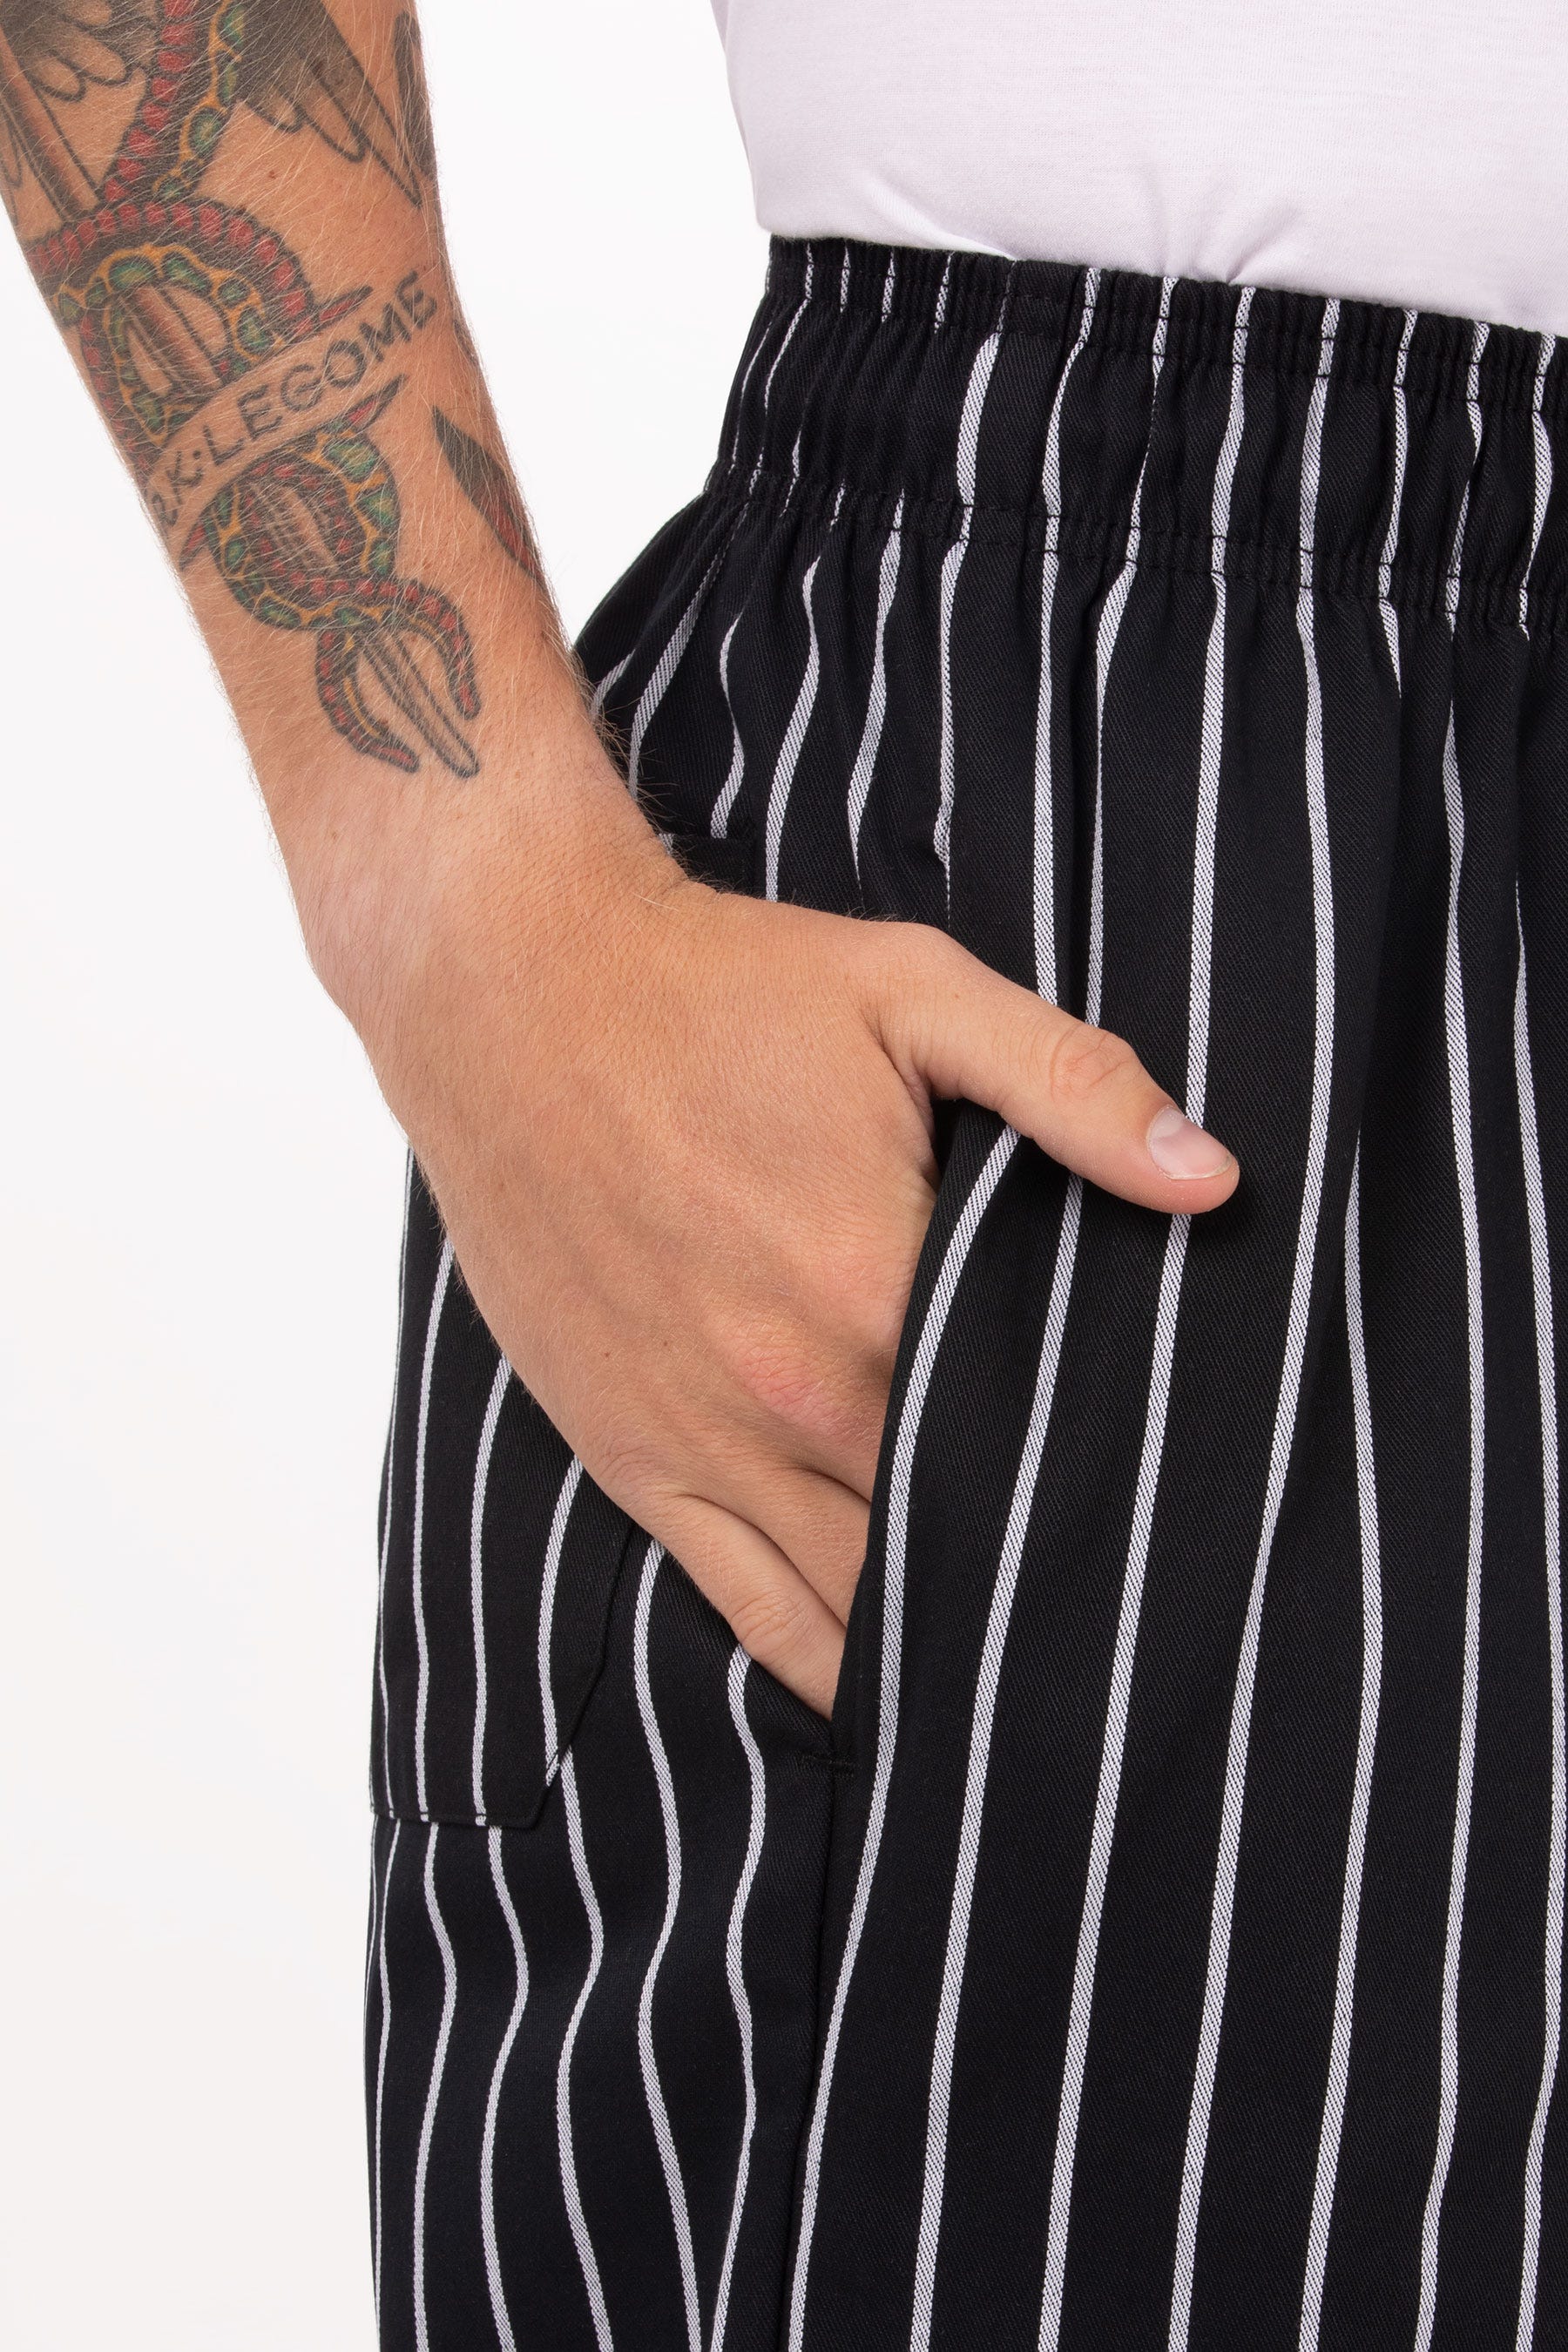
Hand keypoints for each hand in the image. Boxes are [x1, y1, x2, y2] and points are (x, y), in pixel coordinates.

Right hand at [316, 728, 1237, 1716]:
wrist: (509, 996)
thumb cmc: (717, 991)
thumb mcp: (910, 995)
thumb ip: (1069, 1085)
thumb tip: (1211, 1176)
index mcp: (876, 1289)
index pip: (1036, 1448)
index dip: (1113, 1493)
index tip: (1174, 1527)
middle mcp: (795, 1395)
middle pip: (956, 1540)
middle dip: (1039, 1578)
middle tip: (1129, 1625)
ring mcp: (705, 1441)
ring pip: (859, 1606)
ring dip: (942, 1647)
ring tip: (1035, 1694)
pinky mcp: (632, 1457)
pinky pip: (747, 1609)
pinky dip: (826, 1668)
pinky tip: (889, 1704)